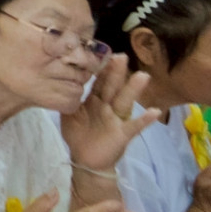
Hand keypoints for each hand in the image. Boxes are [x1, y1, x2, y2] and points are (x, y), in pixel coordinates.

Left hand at [61, 53, 155, 172]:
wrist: (84, 158)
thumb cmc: (77, 133)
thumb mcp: (68, 113)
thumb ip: (67, 97)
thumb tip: (55, 79)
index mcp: (93, 100)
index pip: (98, 82)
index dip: (101, 69)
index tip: (104, 53)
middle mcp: (107, 106)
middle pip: (112, 87)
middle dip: (116, 73)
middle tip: (122, 56)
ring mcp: (116, 119)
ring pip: (125, 102)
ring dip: (133, 89)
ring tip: (142, 76)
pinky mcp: (122, 134)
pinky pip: (134, 126)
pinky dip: (145, 120)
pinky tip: (154, 111)